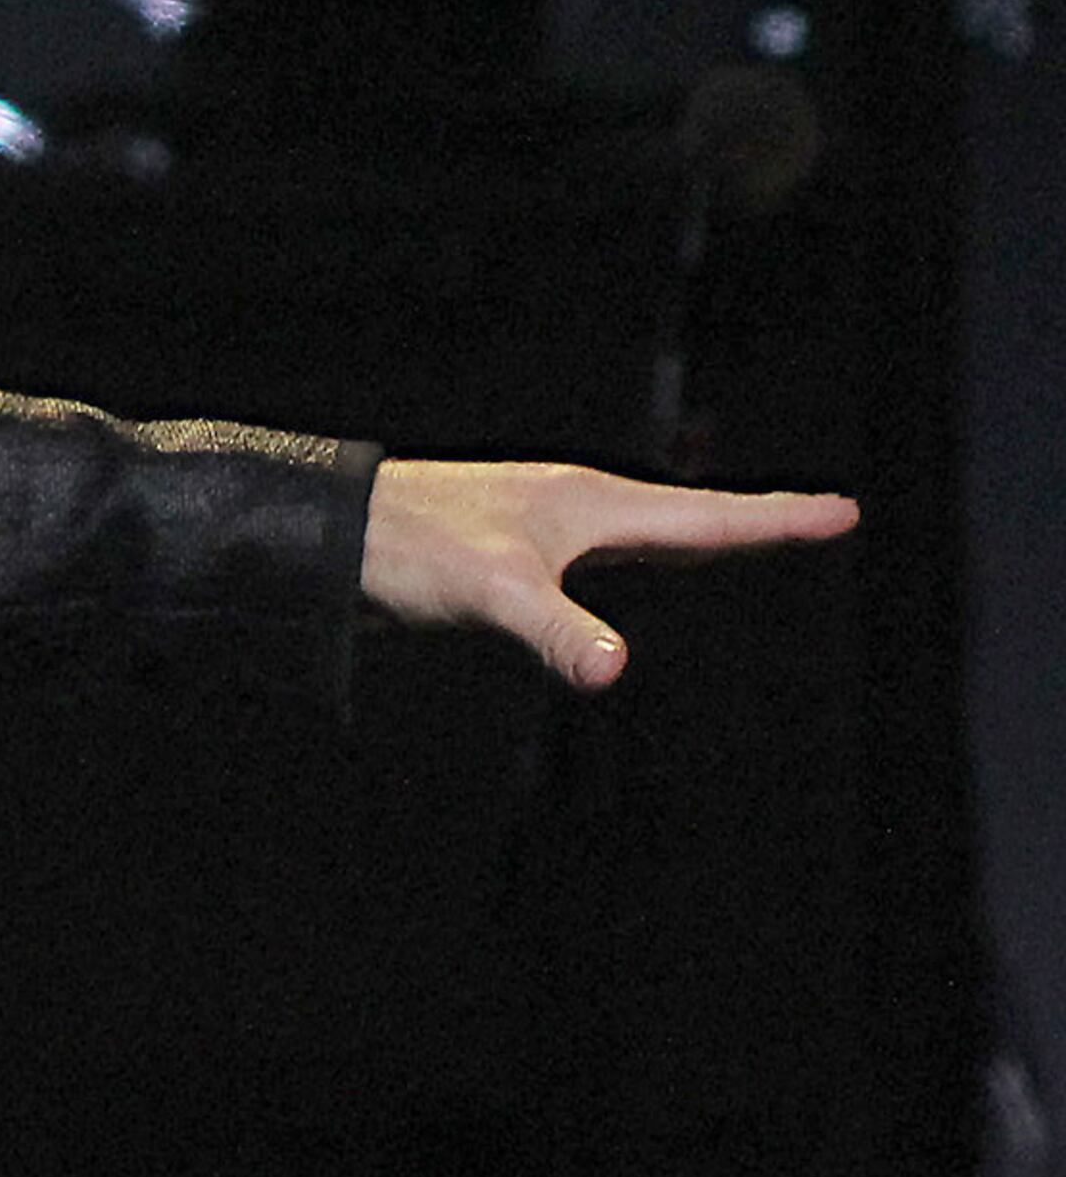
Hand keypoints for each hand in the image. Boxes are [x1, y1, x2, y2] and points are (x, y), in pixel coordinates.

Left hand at [360, 459, 859, 691]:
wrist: (331, 531)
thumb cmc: (407, 545)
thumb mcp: (490, 591)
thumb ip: (556, 630)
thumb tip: (615, 671)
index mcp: (589, 506)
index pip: (706, 517)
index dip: (777, 520)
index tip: (844, 510)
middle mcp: (577, 509)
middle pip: (689, 519)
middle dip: (756, 523)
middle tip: (823, 518)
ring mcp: (548, 529)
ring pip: (647, 534)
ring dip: (704, 539)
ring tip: (753, 540)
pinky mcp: (517, 553)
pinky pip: (607, 555)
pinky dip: (648, 559)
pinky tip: (641, 570)